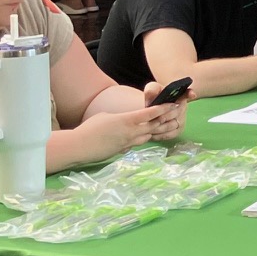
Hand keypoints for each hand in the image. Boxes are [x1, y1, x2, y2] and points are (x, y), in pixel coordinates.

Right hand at [70, 99, 184, 163]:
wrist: (80, 146)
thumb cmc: (90, 128)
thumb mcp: (105, 116)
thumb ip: (119, 117)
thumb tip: (124, 121)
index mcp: (126, 120)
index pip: (149, 113)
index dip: (162, 109)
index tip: (173, 105)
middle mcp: (131, 132)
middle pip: (153, 126)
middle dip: (165, 120)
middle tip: (176, 116)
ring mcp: (128, 143)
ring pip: (147, 137)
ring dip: (156, 131)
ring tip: (166, 126)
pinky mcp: (123, 151)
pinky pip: (136, 144)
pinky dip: (141, 139)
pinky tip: (143, 137)